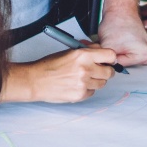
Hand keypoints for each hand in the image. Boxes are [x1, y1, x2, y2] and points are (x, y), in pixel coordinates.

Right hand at [0, 48, 116, 102]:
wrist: (36, 80)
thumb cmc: (50, 65)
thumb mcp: (70, 51)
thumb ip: (88, 51)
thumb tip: (100, 50)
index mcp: (83, 55)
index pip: (110, 55)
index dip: (110, 58)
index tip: (108, 60)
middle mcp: (86, 69)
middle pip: (110, 72)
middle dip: (106, 70)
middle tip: (99, 70)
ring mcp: (84, 83)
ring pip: (102, 83)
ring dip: (96, 80)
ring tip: (84, 77)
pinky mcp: (80, 95)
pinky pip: (92, 92)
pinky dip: (88, 89)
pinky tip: (77, 85)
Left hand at [96, 9, 146, 64]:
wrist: (120, 7)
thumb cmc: (118, 21)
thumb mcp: (108, 45)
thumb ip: (104, 60)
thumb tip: (100, 68)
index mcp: (146, 55)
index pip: (122, 66)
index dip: (110, 58)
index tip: (107, 51)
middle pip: (123, 63)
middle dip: (111, 56)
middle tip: (107, 45)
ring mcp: (142, 50)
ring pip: (121, 58)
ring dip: (112, 52)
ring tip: (109, 41)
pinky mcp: (136, 46)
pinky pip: (122, 53)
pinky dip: (114, 48)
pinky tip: (111, 40)